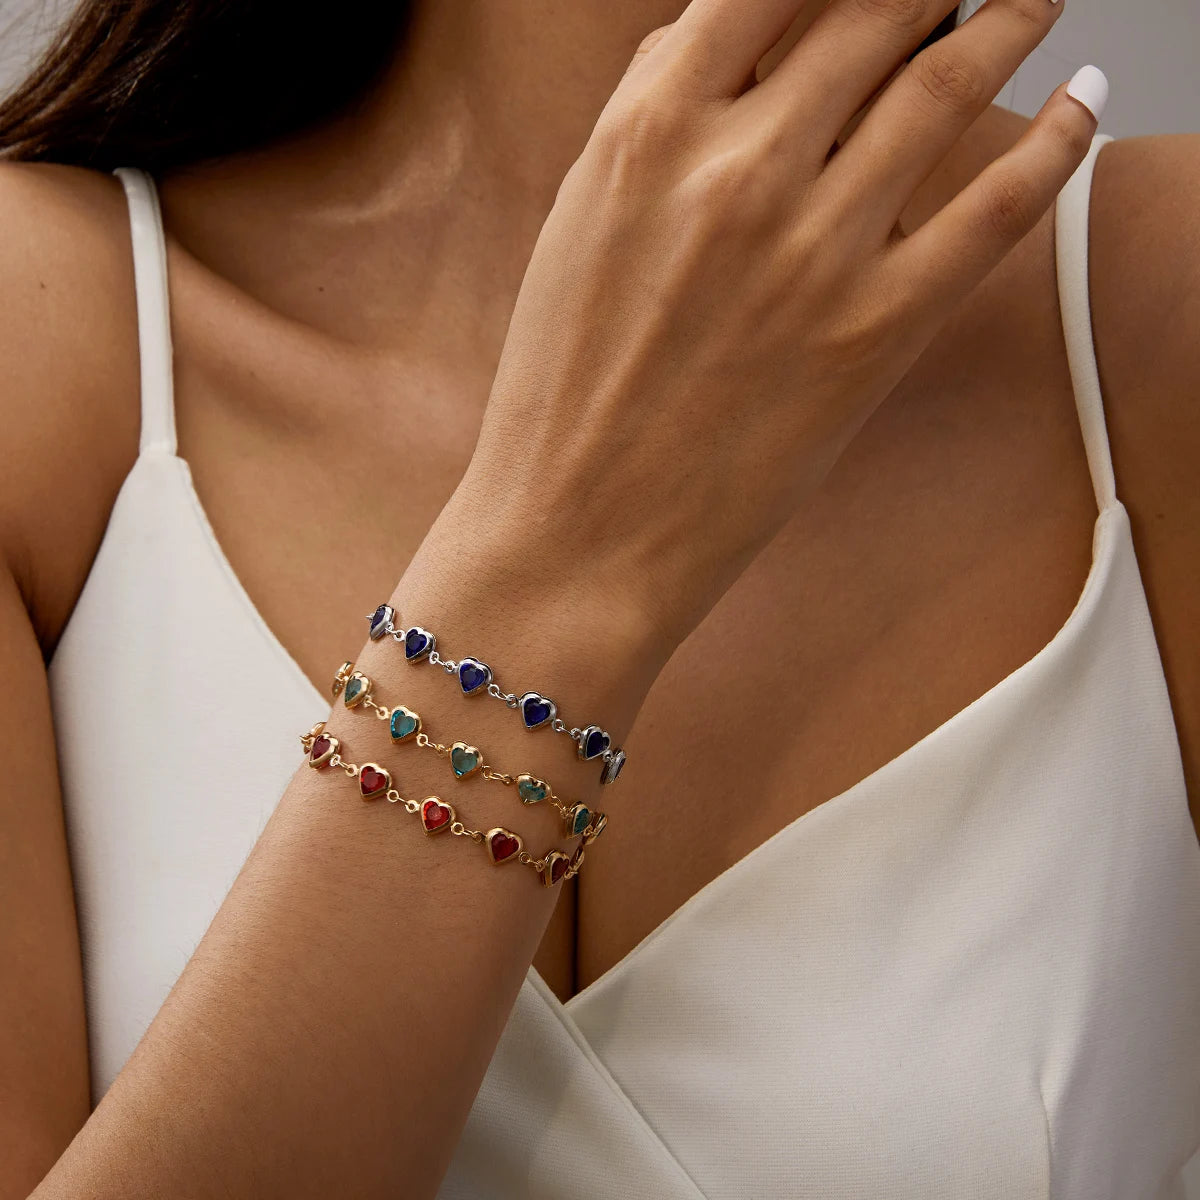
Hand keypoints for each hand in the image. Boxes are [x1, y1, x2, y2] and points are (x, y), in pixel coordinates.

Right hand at [447, 0, 1098, 665]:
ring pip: (943, 85)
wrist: (579, 529)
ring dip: (1008, 19)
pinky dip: (1056, 141)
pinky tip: (1083, 98)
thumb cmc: (564, 390)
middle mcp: (739, 170)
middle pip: (871, 11)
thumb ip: (655, 117)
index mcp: (647, 133)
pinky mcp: (877, 329)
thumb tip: (724, 37)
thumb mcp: (579, 224)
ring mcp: (815, 249)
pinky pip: (996, 208)